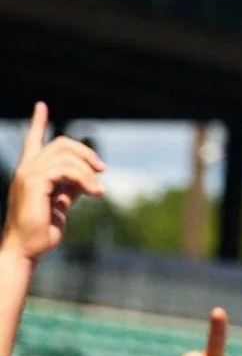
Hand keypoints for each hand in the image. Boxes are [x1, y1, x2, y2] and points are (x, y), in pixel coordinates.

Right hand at [3, 102, 103, 266]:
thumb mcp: (60, 204)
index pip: (33, 141)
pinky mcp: (34, 183)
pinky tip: (95, 192)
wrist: (26, 249)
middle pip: (60, 143)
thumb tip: (88, 177)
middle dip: (86, 152)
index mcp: (31, 173)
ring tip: (98, 190)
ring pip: (66, 155)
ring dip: (89, 170)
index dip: (38, 122)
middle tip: (102, 170)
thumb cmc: (42, 231)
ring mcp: (28, 175)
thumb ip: (71, 187)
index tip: (41, 105)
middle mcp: (26, 170)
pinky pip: (66, 169)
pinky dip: (85, 178)